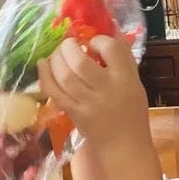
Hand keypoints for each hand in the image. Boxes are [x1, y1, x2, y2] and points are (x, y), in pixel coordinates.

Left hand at [37, 36, 149, 152]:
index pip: (111, 49)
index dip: (98, 40)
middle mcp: (107, 91)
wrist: (124, 146)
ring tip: (58, 54)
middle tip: (70, 45)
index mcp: (126, 80)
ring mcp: (88, 104)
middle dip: (70, 47)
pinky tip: (43, 64)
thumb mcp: (135, 84)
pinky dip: (45, 75)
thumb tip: (108, 33)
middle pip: (80, 62)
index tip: (94, 44)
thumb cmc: (132, 113)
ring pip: (64, 76)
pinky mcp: (74, 114)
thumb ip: (123, 60)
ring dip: (56, 59)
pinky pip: (54, 92)